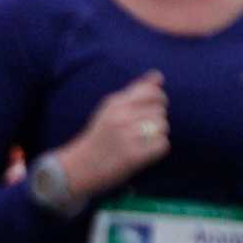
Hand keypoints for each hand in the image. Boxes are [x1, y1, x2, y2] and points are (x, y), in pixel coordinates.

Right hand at [56, 72, 167, 197]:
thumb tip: (159, 75)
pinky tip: (144, 151)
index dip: (159, 99)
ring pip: (163, 127)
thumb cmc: (99, 136)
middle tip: (143, 130)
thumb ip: (135, 91)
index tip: (152, 109)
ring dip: (157, 134)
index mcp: (115, 103)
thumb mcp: (111, 109)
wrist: (80, 167)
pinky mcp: (133, 155)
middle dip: (157, 119)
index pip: (152, 92)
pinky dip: (157, 149)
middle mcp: (121, 117)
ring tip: (142, 141)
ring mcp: (127, 136)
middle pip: (160, 110)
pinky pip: (162, 145)